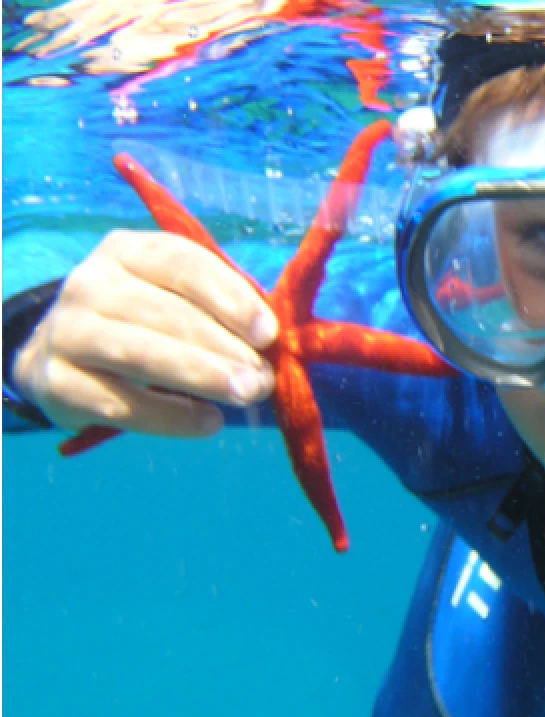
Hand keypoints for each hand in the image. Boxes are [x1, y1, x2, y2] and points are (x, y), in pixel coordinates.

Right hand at [12, 230, 277, 436]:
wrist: (62, 354)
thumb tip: (275, 339)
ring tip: (245, 395)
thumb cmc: (145, 322)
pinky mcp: (55, 382)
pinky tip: (208, 423)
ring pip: (141, 354)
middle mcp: (90, 284)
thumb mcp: (178, 298)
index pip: (183, 263)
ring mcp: (67, 332)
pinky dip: (168, 416)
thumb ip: (222, 309)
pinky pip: (118, 403)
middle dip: (223, 347)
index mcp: (129, 251)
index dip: (230, 297)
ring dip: (201, 376)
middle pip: (166, 313)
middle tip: (263, 378)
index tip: (267, 333)